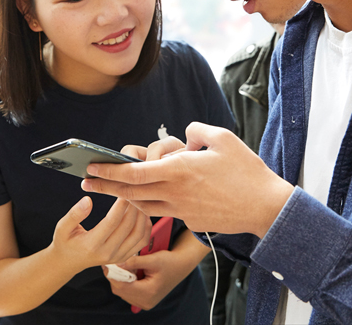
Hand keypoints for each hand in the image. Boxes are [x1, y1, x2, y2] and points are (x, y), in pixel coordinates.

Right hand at [49, 196, 150, 271]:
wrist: (69, 262)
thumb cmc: (66, 241)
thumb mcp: (62, 227)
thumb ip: (75, 214)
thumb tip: (88, 200)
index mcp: (92, 245)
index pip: (112, 221)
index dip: (120, 205)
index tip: (123, 190)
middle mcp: (107, 253)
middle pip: (128, 226)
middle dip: (133, 206)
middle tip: (134, 191)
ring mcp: (118, 256)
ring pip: (139, 235)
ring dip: (142, 216)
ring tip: (139, 200)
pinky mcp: (125, 256)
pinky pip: (142, 241)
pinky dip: (146, 226)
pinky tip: (142, 214)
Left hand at [82, 122, 294, 236]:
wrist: (265, 207)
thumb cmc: (246, 171)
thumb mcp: (223, 137)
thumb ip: (197, 131)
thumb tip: (184, 136)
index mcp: (179, 170)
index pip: (134, 172)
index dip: (109, 170)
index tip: (92, 167)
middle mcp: (175, 193)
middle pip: (131, 192)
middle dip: (105, 187)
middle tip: (86, 182)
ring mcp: (182, 210)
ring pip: (144, 205)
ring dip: (126, 198)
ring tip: (113, 191)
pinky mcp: (191, 221)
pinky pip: (165, 211)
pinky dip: (152, 204)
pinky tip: (151, 198)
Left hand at [102, 230, 208, 310]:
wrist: (181, 266)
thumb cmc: (169, 261)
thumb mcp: (152, 259)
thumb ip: (134, 261)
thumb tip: (116, 264)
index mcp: (148, 292)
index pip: (122, 286)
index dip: (112, 275)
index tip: (107, 264)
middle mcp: (146, 302)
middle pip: (120, 291)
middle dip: (115, 277)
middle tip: (114, 263)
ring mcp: (145, 303)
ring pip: (122, 293)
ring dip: (120, 280)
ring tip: (124, 267)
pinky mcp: (145, 301)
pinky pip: (128, 293)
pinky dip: (125, 283)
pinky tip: (129, 273)